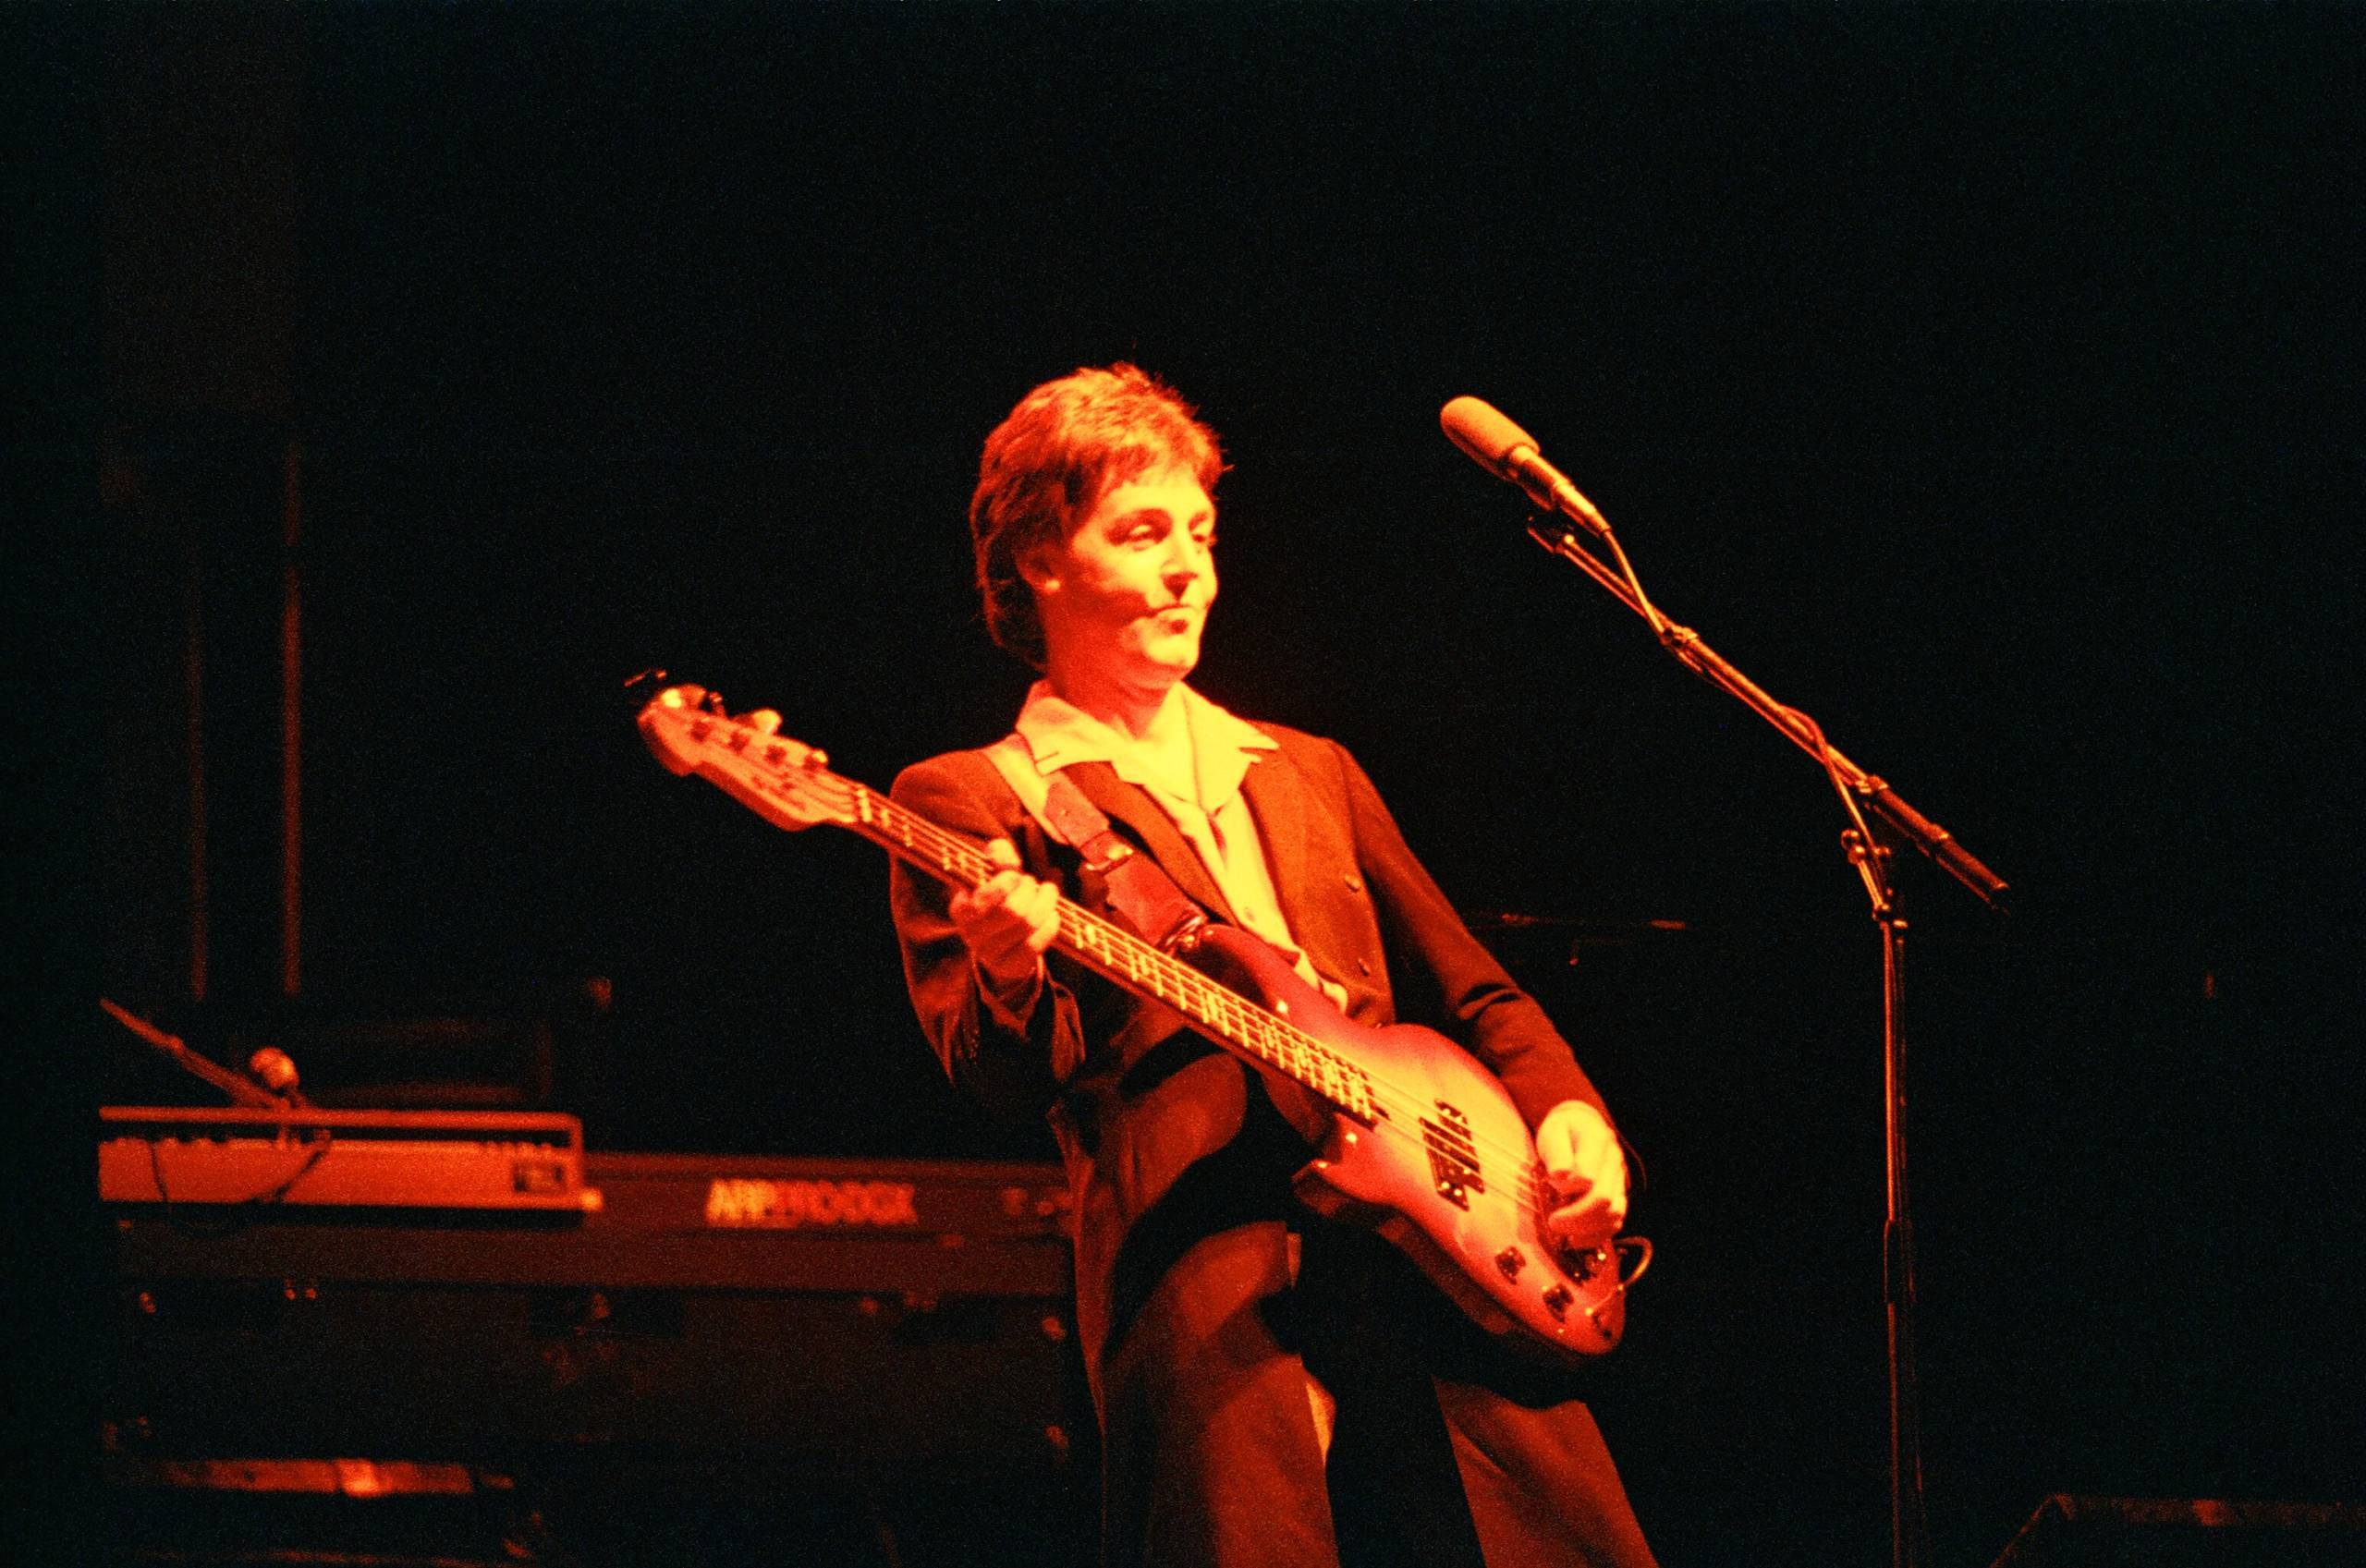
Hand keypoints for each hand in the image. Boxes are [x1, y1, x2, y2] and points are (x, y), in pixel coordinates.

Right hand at [947, 837, 1059, 995]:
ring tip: (1047, 893)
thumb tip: (1001, 852)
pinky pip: (1035, 945)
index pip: (986, 896)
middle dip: (1029, 891)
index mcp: (961, 909)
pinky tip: (1053, 914)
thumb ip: (997, 855)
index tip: (1016, 875)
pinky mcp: (1009, 966)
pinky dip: (1050, 926)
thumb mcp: (992, 873)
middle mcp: (971, 934)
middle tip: (1033, 883)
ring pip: (1027, 925)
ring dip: (1044, 904)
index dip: (1006, 883)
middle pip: (1012, 911)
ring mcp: (990, 953)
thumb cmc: (997, 898)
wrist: (998, 940)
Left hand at [1534, 1099, 1628, 1254]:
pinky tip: (1575, 1239)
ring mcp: (1619, 1181)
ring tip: (1564, 1234)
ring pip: (1614, 1214)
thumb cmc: (1563, 1131)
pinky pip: (1615, 1223)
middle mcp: (1613, 1162)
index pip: (1587, 1172)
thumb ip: (1557, 1152)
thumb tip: (1561, 1175)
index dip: (1568, 1186)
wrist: (1582, 1126)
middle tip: (1552, 1222)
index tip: (1550, 1187)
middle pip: (1603, 1198)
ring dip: (1587, 1229)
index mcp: (1597, 1141)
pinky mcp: (1618, 1197)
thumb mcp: (1553, 1132)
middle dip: (1576, 1216)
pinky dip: (1596, 1236)